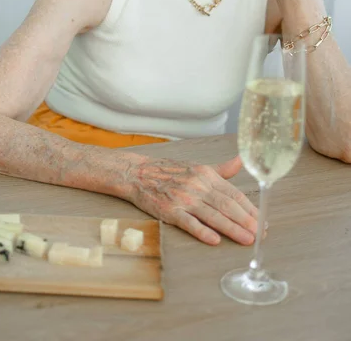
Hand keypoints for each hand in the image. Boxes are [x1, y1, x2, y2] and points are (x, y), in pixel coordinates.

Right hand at [128, 155, 257, 244]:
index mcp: (206, 175)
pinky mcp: (170, 210)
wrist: (138, 173)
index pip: (234, 194)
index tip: (262, 221)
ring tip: (246, 239)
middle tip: (260, 234)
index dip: (250, 209)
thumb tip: (241, 161)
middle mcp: (198, 185)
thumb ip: (222, 169)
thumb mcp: (198, 167)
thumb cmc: (170, 172)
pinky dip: (202, 231)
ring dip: (232, 228)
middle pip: (227, 205)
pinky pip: (189, 222)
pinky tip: (214, 240)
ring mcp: (184, 198)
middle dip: (247, 221)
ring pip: (213, 215)